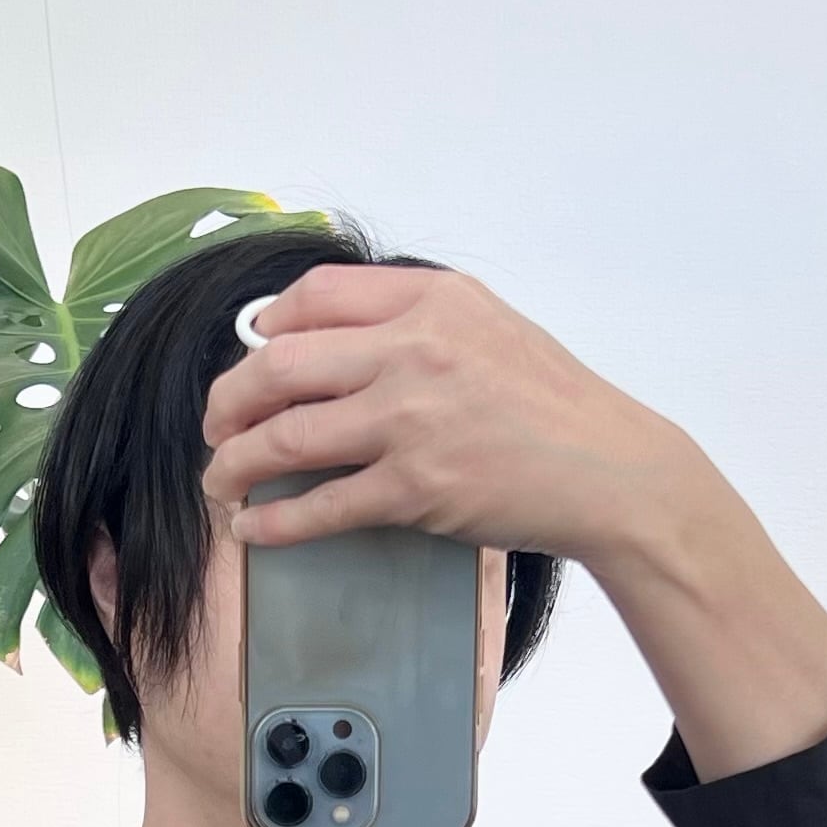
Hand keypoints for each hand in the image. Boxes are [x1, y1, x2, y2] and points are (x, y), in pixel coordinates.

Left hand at [203, 261, 826, 779]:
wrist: (610, 468)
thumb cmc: (554, 403)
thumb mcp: (491, 326)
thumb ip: (418, 321)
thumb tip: (330, 338)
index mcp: (431, 301)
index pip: (315, 296)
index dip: (266, 327)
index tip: (250, 353)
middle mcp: (413, 351)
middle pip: (279, 365)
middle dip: (229, 400)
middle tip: (216, 427)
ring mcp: (410, 421)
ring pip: (285, 436)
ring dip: (235, 463)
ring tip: (220, 481)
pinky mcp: (416, 489)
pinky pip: (321, 507)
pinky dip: (274, 521)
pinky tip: (253, 530)